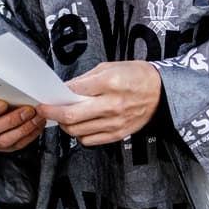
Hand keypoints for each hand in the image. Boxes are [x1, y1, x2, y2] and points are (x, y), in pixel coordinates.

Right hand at [0, 97, 45, 151]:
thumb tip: (2, 75)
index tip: (2, 104)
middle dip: (11, 120)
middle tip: (27, 110)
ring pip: (4, 140)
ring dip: (23, 128)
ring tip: (35, 117)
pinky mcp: (4, 146)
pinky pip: (17, 144)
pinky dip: (30, 134)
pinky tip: (37, 124)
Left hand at [39, 61, 161, 145]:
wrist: (162, 93)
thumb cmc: (137, 77)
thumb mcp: (110, 67)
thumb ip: (86, 80)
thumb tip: (66, 90)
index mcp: (109, 83)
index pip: (72, 92)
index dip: (55, 95)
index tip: (47, 97)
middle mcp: (111, 104)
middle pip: (71, 116)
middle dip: (53, 113)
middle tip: (46, 110)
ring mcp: (115, 122)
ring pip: (77, 131)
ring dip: (65, 125)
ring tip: (65, 117)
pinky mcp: (118, 134)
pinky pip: (89, 140)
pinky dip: (80, 135)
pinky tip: (81, 126)